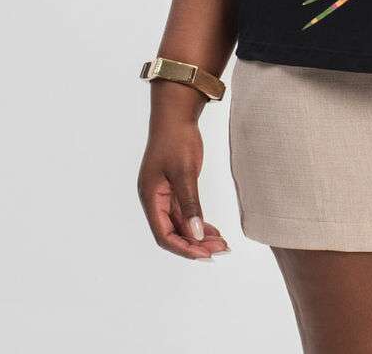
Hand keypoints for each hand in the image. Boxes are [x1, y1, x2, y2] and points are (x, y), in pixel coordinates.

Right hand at [137, 108, 230, 259]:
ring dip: (198, 235)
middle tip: (220, 250)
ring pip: (181, 224)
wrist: (177, 114)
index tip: (205, 255)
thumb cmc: (177, 139)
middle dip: (195, 244)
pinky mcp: (175, 188)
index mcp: (151, 197)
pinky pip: (185, 212)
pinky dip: (198, 222)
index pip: (164, 234)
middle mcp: (155, 200)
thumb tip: (195, 234)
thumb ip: (190, 204)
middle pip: (173, 232)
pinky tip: (213, 230)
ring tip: (221, 244)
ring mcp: (165, 194)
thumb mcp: (185, 172)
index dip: (183, 248)